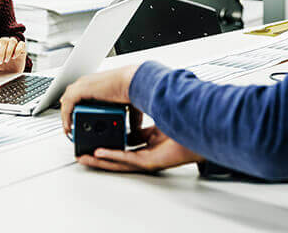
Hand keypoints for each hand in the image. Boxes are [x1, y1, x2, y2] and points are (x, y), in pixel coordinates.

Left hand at [0, 37, 26, 72]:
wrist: (7, 76)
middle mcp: (5, 42)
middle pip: (3, 41)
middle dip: (0, 52)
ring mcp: (14, 45)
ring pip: (12, 41)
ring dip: (8, 51)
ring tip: (6, 60)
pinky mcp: (22, 49)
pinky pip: (21, 44)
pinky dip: (18, 50)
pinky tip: (14, 57)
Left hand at [59, 65, 139, 135]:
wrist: (131, 82)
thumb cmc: (132, 88)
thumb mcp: (130, 105)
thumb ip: (132, 117)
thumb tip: (135, 128)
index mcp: (96, 84)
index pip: (81, 94)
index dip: (77, 108)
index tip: (78, 120)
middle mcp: (87, 83)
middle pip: (71, 98)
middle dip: (70, 112)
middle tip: (71, 126)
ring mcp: (82, 85)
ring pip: (67, 101)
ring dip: (67, 115)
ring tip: (68, 129)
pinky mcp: (80, 90)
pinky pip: (67, 105)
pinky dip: (66, 116)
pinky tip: (68, 127)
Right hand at [77, 126, 203, 172]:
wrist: (202, 131)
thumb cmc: (186, 126)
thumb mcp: (157, 124)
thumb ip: (141, 127)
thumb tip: (128, 125)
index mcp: (150, 142)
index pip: (125, 145)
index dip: (110, 144)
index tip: (96, 141)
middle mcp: (148, 152)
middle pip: (118, 157)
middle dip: (100, 155)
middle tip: (84, 153)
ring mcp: (148, 159)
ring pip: (119, 162)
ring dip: (101, 160)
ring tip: (86, 157)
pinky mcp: (150, 162)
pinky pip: (127, 160)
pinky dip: (113, 156)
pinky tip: (101, 153)